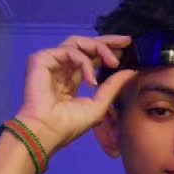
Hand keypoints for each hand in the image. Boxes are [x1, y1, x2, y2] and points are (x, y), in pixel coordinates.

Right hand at [14, 35, 136, 155]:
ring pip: (78, 43)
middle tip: (126, 41)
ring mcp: (51, 62)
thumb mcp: (99, 105)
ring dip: (99, 49)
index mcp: (72, 79)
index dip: (107, 51)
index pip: (91, 58)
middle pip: (85, 45)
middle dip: (107, 42)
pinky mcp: (42, 59)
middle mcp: (61, 68)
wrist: (47, 131)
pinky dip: (84, 63)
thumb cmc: (70, 124)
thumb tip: (131, 72)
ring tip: (114, 63)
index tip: (126, 48)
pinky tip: (91, 81)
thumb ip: (113, 87)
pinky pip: (70, 51)